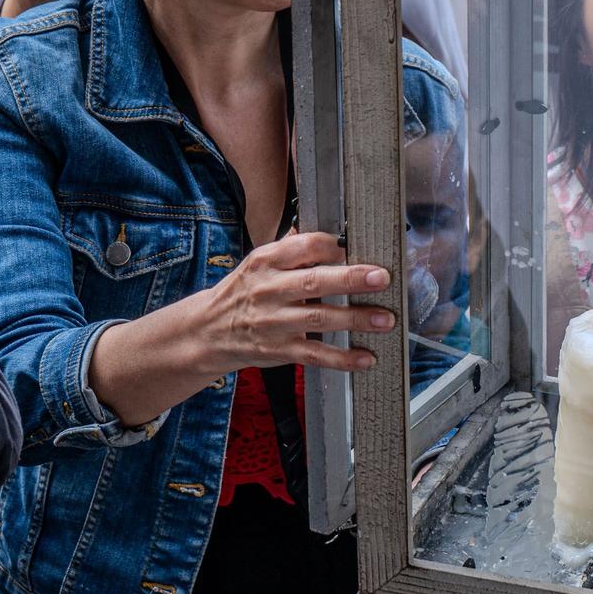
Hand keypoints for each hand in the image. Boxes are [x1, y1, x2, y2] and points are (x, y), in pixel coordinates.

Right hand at [199, 231, 389, 374]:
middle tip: (381, 278)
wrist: (208, 331)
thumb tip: (331, 234)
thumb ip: (293, 250)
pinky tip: (365, 358)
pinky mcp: (279, 350)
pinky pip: (314, 354)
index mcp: (266, 261)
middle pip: (315, 282)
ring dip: (355, 319)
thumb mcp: (259, 263)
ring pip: (319, 319)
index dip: (334, 246)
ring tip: (385, 319)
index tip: (357, 249)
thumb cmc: (243, 292)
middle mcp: (269, 290)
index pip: (305, 246)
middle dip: (351, 279)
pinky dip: (342, 358)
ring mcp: (274, 322)